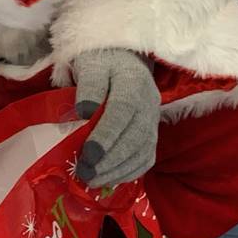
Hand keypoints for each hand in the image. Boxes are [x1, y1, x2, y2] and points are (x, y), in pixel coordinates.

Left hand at [68, 46, 160, 189]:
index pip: (122, 113)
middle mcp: (149, 102)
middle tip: (85, 173)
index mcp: (133, 82)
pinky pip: (147, 156)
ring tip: (93, 180)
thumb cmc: (101, 61)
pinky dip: (130, 171)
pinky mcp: (152, 131)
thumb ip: (88, 86)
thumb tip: (84, 112)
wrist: (122, 57)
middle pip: (135, 137)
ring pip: (143, 150)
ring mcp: (153, 118)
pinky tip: (110, 178)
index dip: (106, 137)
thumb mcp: (90, 65)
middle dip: (110, 160)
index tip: (87, 155)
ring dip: (118, 170)